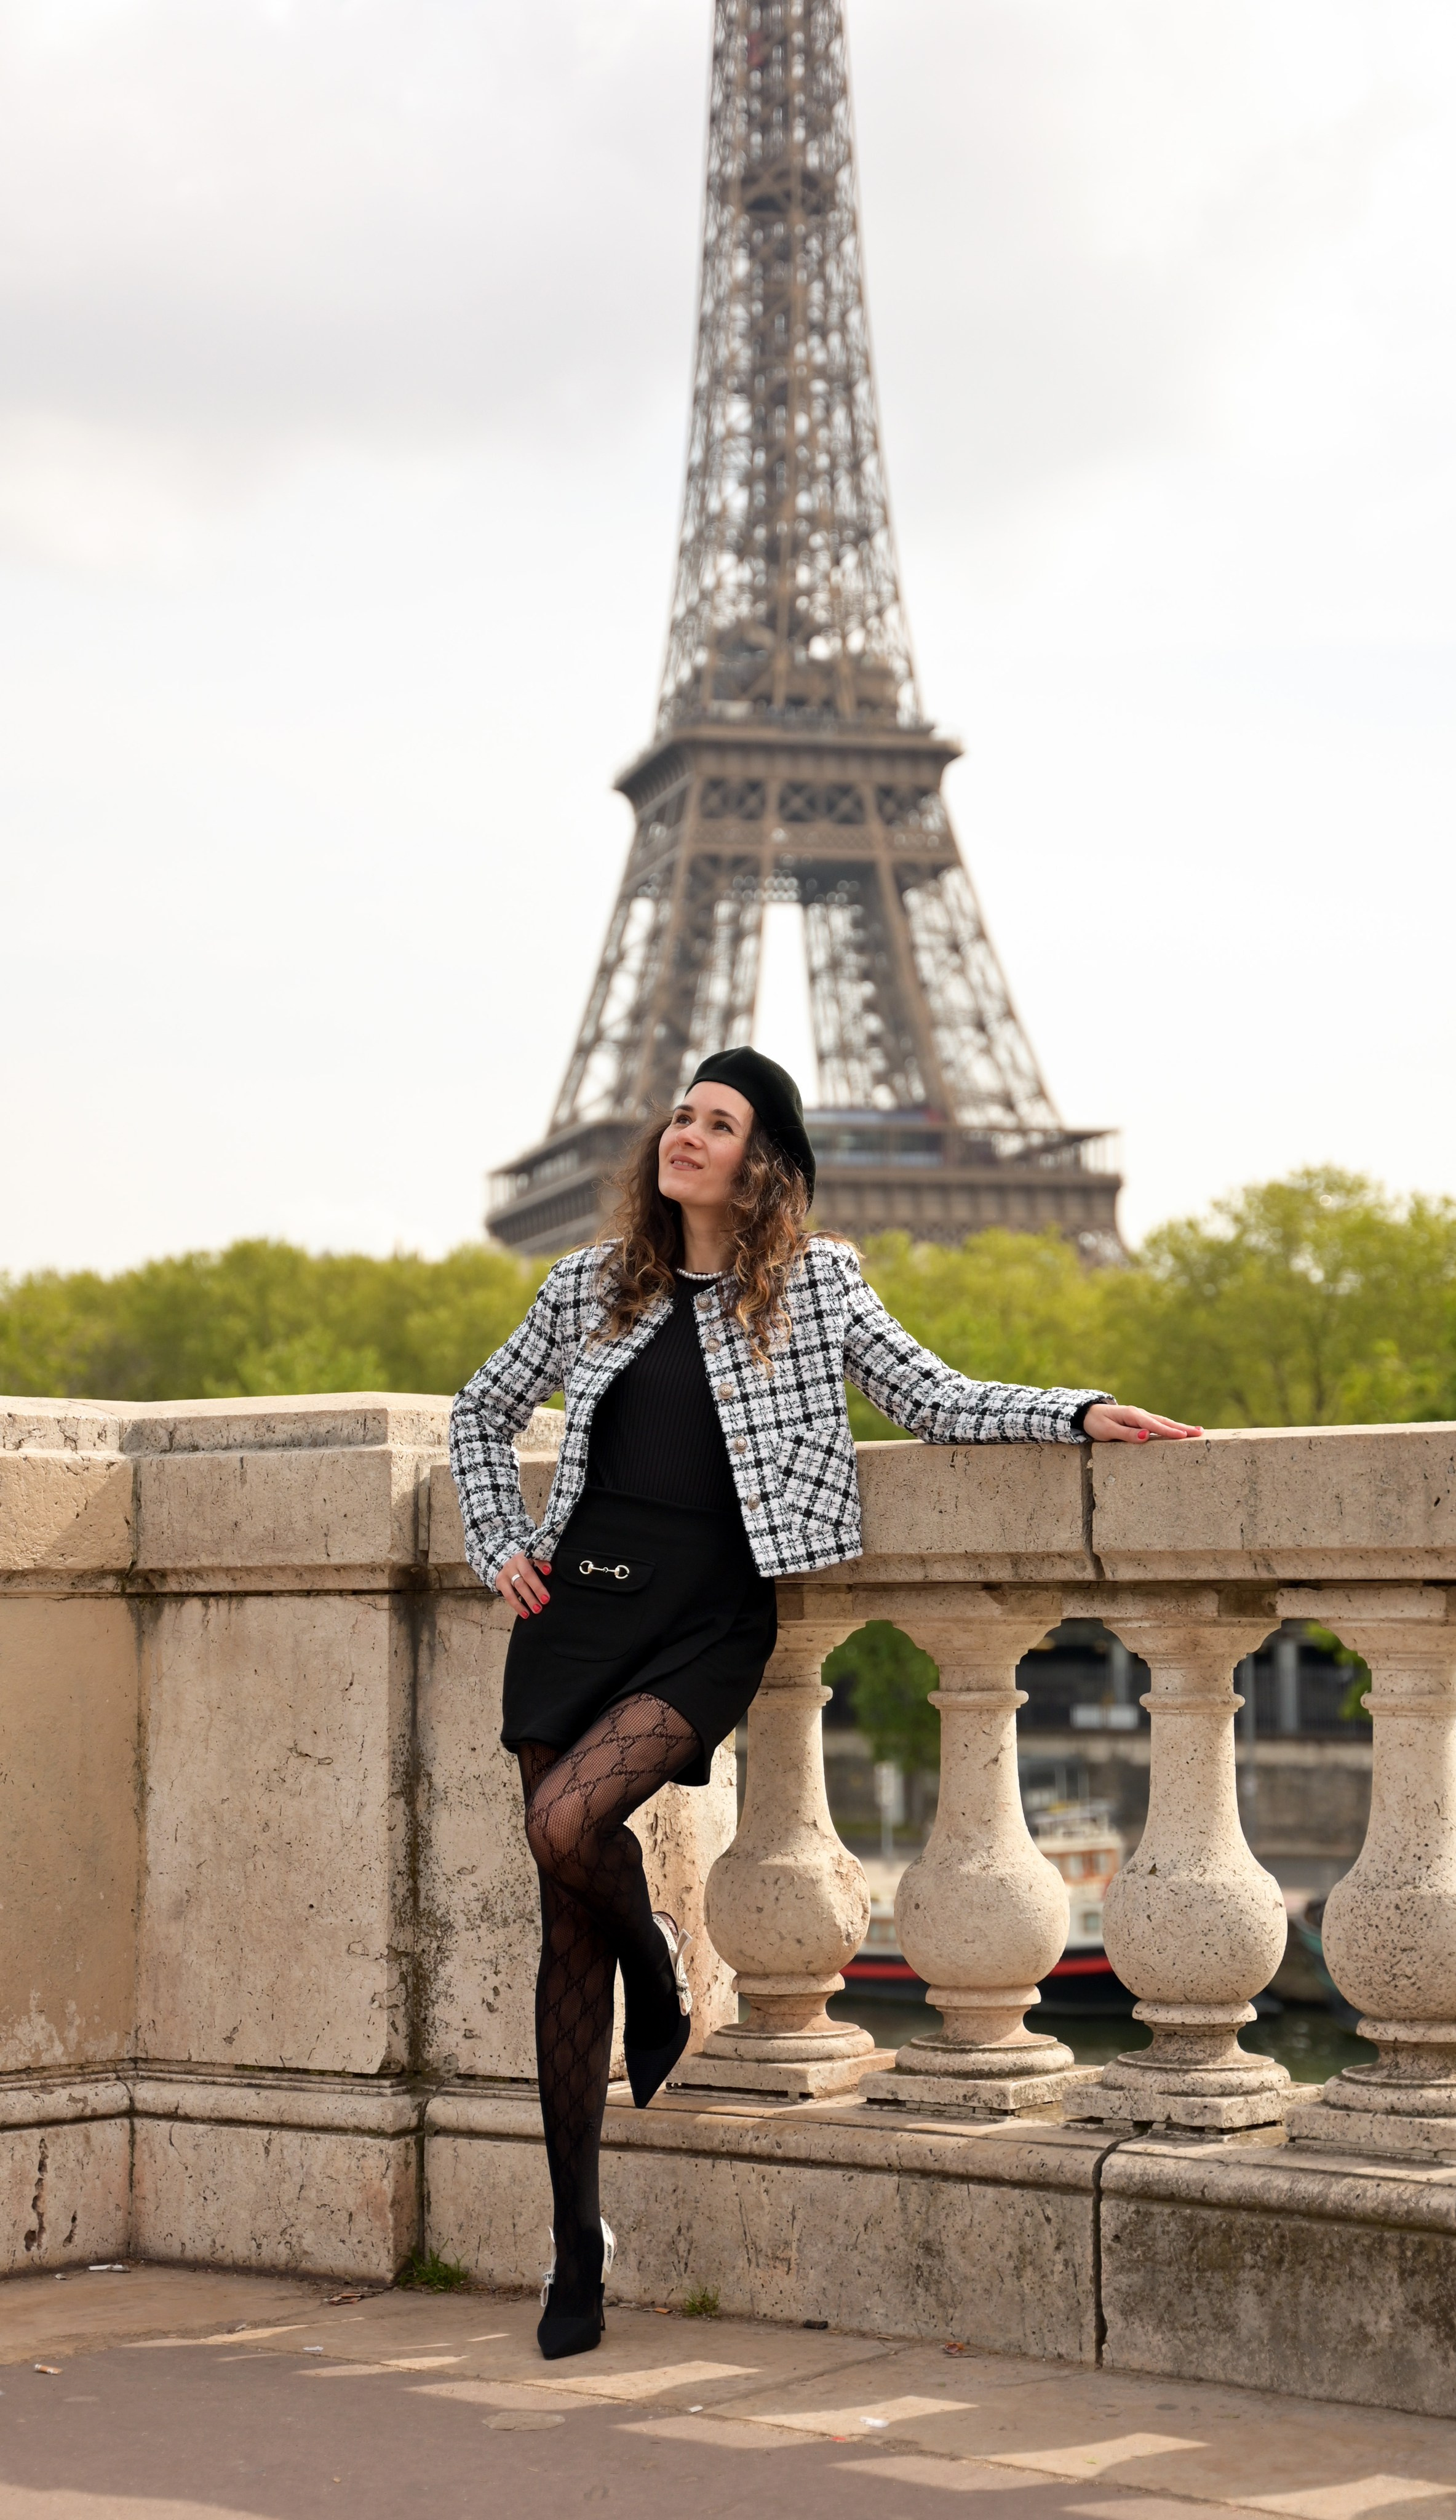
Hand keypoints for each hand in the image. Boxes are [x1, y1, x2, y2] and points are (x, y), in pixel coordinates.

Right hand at [495, 1551, 551, 1615]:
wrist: (506, 1564)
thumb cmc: (527, 1565)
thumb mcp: (534, 1561)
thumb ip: (543, 1565)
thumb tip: (553, 1574)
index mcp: (528, 1554)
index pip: (535, 1557)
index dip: (542, 1564)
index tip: (549, 1571)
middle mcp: (516, 1560)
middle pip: (527, 1574)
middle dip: (537, 1588)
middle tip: (546, 1600)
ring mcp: (507, 1570)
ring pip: (519, 1585)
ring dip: (529, 1598)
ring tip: (537, 1609)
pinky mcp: (500, 1580)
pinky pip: (509, 1595)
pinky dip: (517, 1606)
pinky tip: (525, 1614)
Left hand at [1082, 1403, 1202, 1443]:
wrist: (1087, 1414)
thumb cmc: (1097, 1423)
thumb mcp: (1108, 1431)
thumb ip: (1127, 1434)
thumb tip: (1146, 1436)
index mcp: (1132, 1415)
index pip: (1154, 1425)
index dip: (1169, 1431)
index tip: (1184, 1436)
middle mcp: (1139, 1414)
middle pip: (1164, 1422)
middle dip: (1182, 1428)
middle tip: (1200, 1433)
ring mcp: (1141, 1417)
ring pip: (1163, 1423)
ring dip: (1179, 1427)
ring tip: (1196, 1431)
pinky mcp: (1140, 1422)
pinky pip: (1158, 1425)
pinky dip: (1170, 1428)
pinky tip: (1179, 1432)